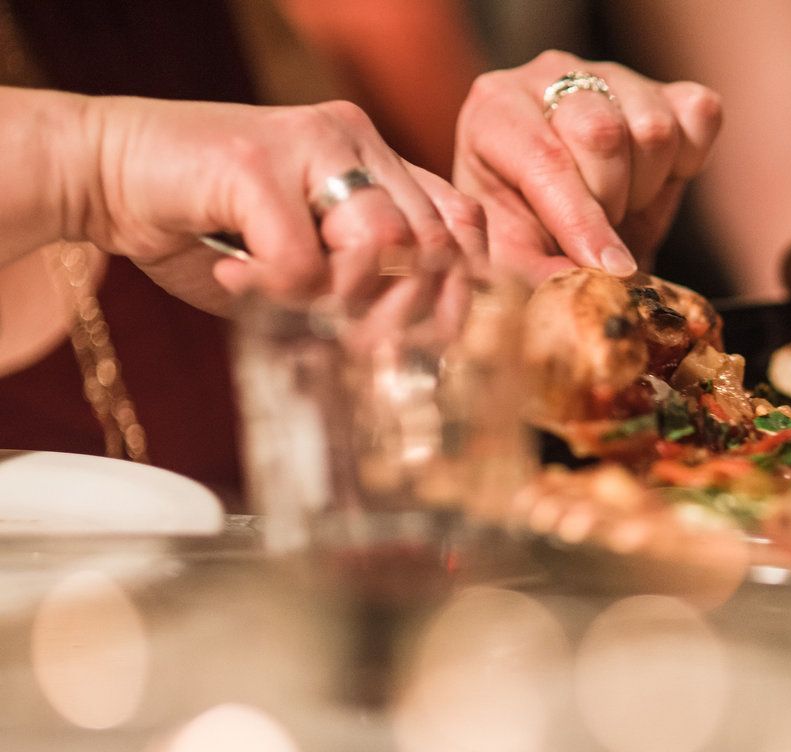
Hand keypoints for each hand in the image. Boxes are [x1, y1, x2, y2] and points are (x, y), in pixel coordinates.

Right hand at [72, 95, 480, 313]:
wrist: (105, 175)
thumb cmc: (209, 229)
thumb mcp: (305, 265)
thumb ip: (365, 288)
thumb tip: (430, 349)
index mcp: (377, 161)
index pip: (462, 223)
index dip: (460, 291)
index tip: (428, 338)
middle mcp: (355, 140)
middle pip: (431, 241)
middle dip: (400, 312)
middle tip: (348, 337)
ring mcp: (309, 142)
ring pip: (381, 243)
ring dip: (340, 298)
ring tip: (289, 301)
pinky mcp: (256, 160)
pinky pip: (303, 259)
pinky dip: (274, 291)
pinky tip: (234, 277)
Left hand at [453, 50, 721, 285]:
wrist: (565, 220)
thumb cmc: (529, 234)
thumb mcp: (517, 258)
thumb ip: (536, 272)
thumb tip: (582, 285)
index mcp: (496, 108)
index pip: (546, 159)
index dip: (582, 222)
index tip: (610, 268)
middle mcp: (550, 75)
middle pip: (603, 134)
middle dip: (613, 202)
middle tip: (603, 229)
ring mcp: (611, 74)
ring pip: (654, 128)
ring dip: (647, 185)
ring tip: (623, 204)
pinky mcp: (663, 87)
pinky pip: (700, 115)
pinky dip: (690, 159)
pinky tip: (657, 180)